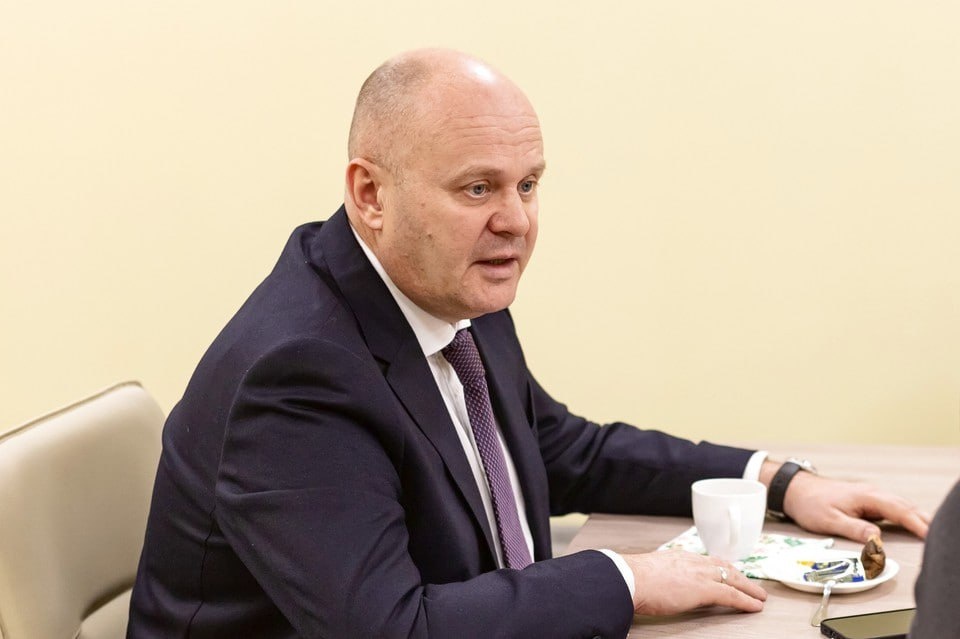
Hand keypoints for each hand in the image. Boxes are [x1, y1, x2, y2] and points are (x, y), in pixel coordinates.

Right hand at [621, 549, 766, 615]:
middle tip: (751, 584)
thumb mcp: (649, 572)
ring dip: (749, 587)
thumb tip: (657, 584)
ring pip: (733, 578)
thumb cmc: (631, 578)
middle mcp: (692, 561)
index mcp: (679, 557)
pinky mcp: (704, 589)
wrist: (629, 578)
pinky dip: (746, 600)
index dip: (720, 568)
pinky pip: (732, 595)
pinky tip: (755, 606)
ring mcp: (700, 574)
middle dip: (740, 575)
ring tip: (759, 596)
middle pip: (724, 566)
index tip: (727, 573)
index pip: (706, 561)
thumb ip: (660, 575)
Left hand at [780, 470, 930, 541]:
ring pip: (900, 505)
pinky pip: (892, 507)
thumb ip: (855, 530)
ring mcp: (870, 496)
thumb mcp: (830, 520)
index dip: (917, 523)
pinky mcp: (866, 501)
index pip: (899, 510)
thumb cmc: (810, 503)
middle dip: (923, 520)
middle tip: (937, 536)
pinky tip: (912, 522)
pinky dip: (906, 514)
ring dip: (916, 517)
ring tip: (931, 531)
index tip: (930, 535)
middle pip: (905, 506)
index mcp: (866, 496)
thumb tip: (878, 540)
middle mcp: (872, 493)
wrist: (795, 489)